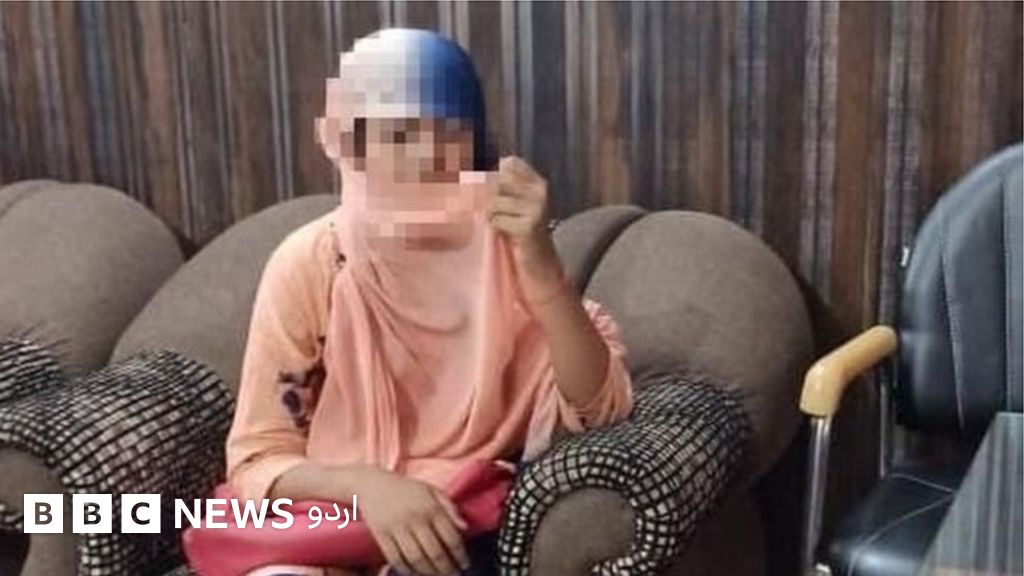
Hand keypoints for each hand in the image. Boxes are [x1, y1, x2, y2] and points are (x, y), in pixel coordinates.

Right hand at [353, 467, 469, 575]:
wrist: (372, 483)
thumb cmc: (407, 489)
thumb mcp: (432, 490)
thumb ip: (450, 507)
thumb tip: (465, 527)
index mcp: (430, 507)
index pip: (451, 537)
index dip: (460, 555)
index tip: (464, 564)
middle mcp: (415, 517)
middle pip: (435, 552)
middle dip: (446, 568)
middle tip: (453, 575)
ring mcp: (396, 527)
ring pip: (416, 558)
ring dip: (428, 571)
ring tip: (436, 574)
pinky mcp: (380, 534)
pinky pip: (395, 558)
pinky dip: (406, 569)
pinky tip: (414, 572)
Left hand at [489, 156, 565, 304]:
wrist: (540, 263)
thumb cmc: (521, 232)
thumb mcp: (514, 205)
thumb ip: (500, 187)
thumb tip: (471, 173)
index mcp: (537, 182)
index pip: (508, 162)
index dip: (492, 171)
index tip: (482, 186)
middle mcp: (540, 191)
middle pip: (497, 180)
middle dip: (486, 195)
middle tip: (488, 211)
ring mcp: (536, 208)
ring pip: (494, 201)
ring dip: (490, 215)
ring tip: (499, 225)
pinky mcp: (529, 226)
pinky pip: (496, 220)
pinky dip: (494, 228)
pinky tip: (503, 234)